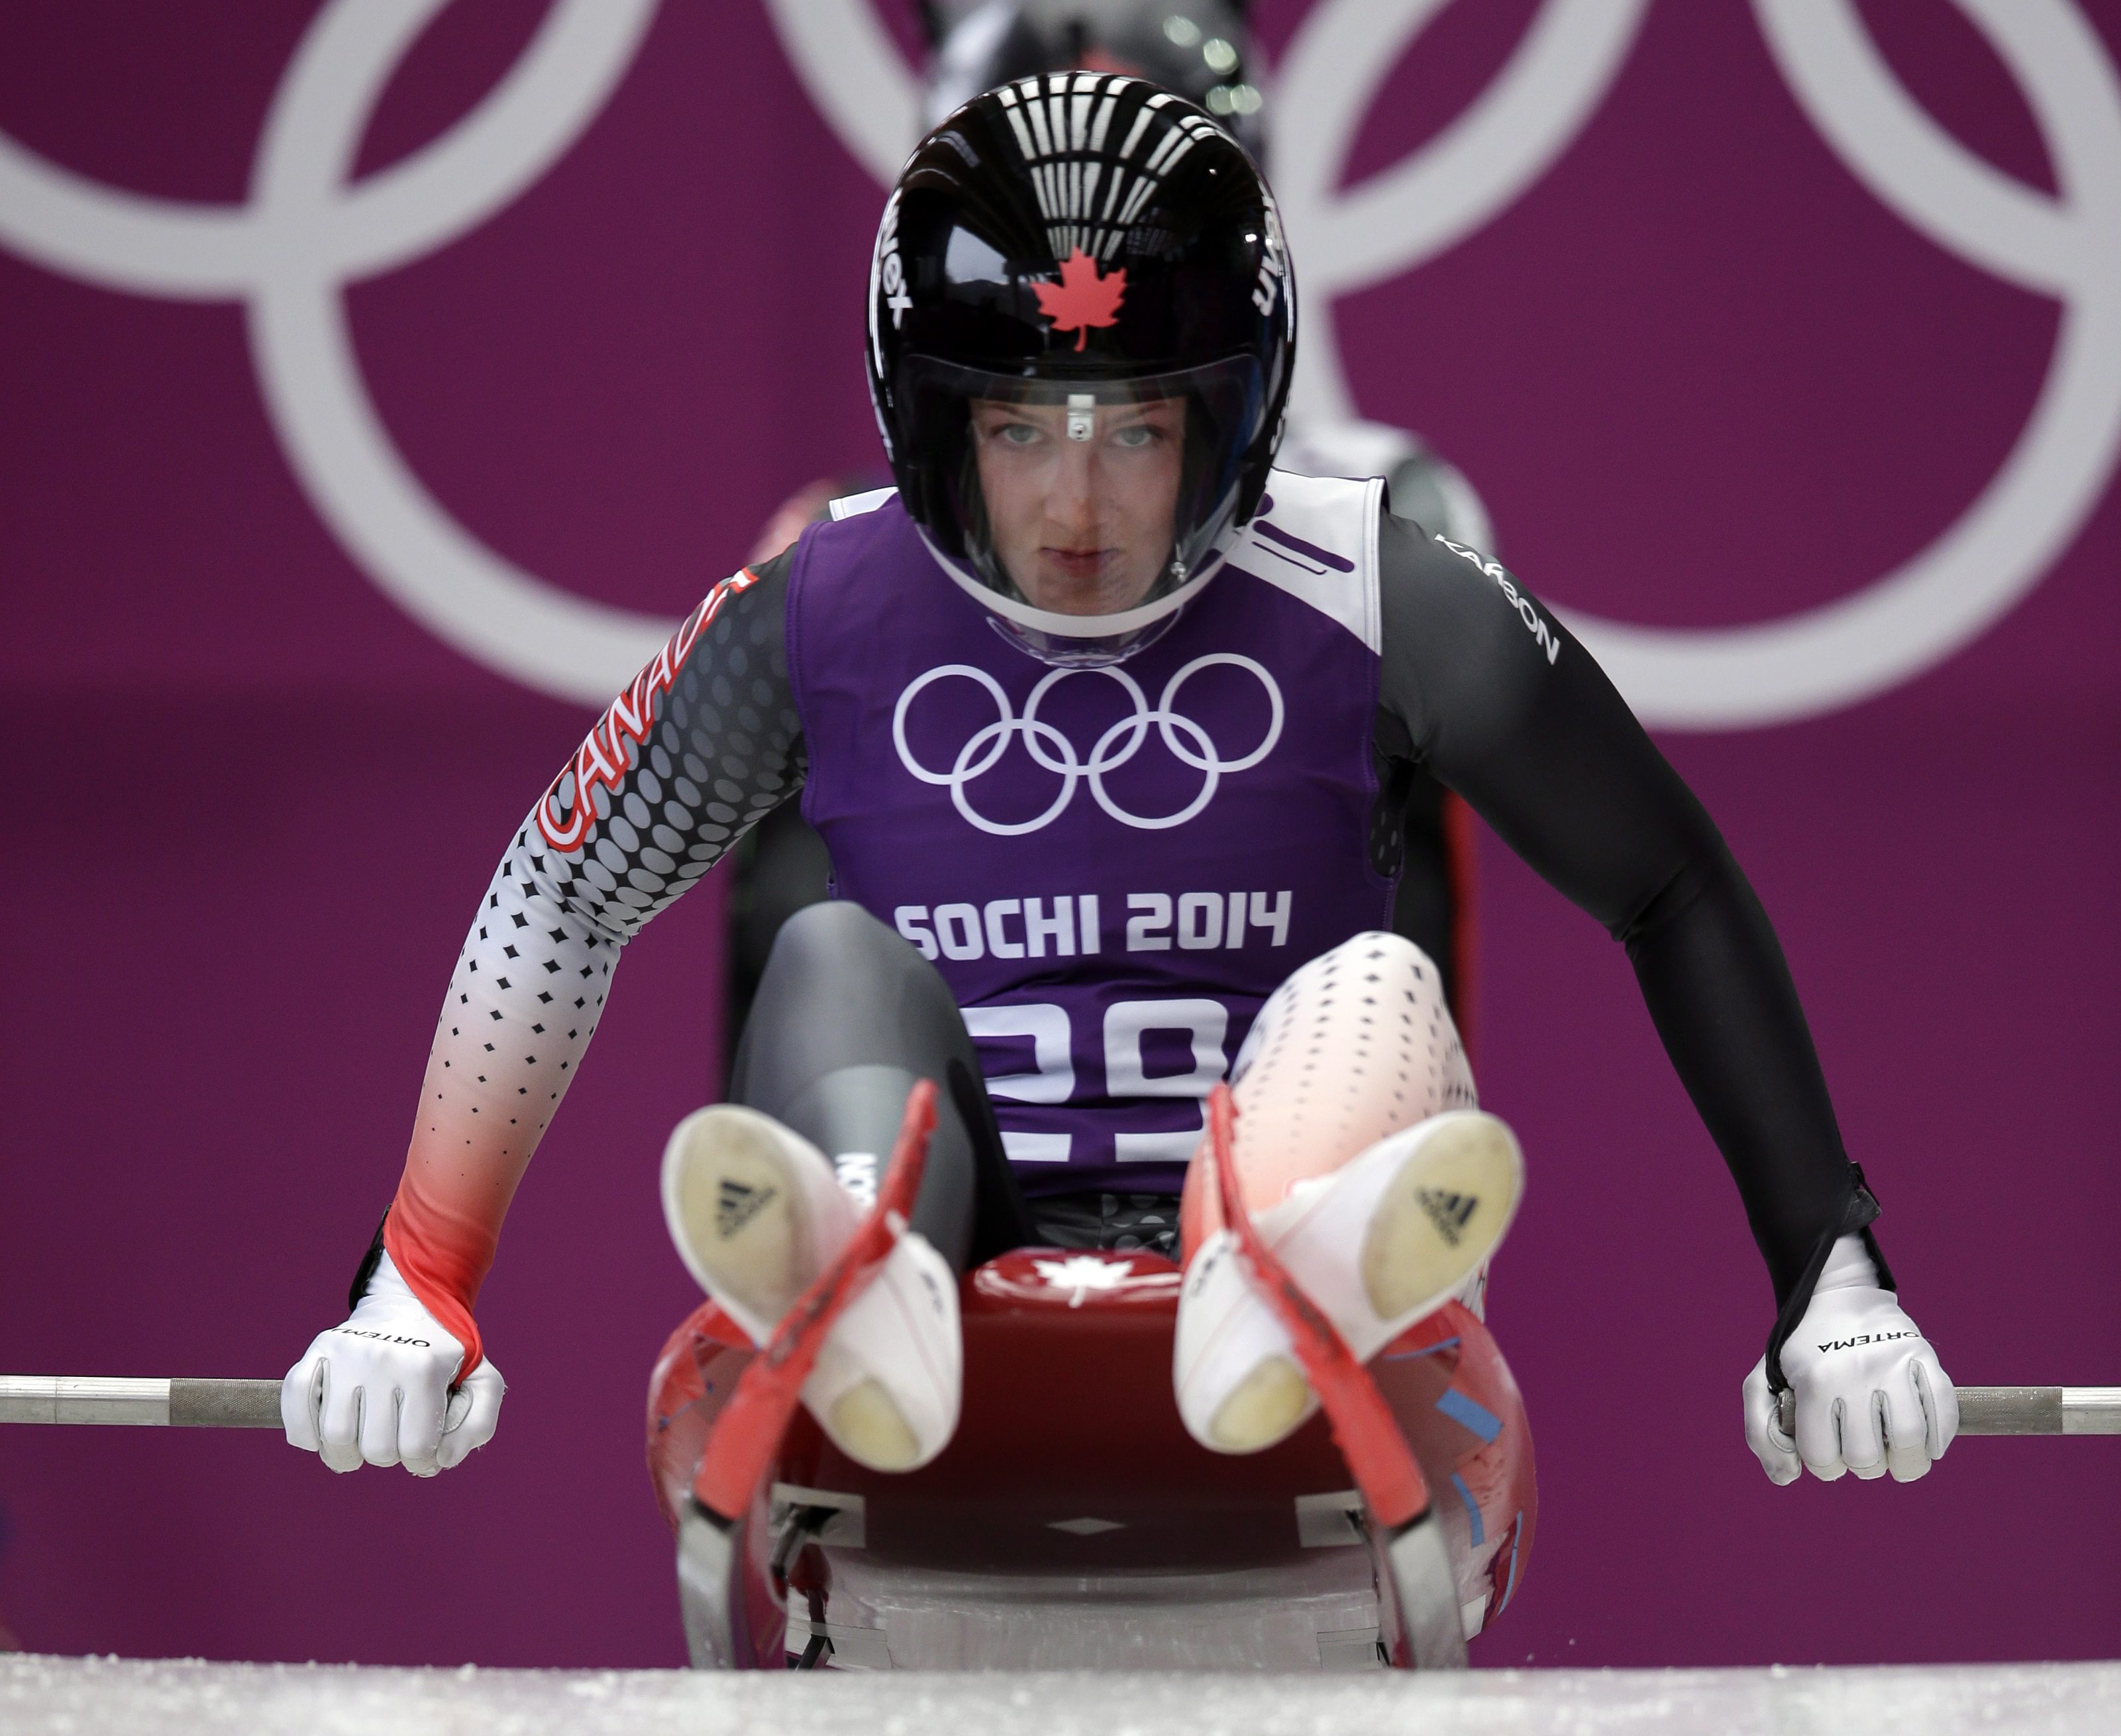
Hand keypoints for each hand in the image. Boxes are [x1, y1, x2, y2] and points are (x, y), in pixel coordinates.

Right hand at [281, 1250, 503, 1474]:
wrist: (414, 1304)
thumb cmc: (446, 1354)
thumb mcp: (482, 1382)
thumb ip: (477, 1426)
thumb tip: (440, 1461)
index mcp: (423, 1368)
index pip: (415, 1448)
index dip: (421, 1461)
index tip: (423, 1449)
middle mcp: (381, 1359)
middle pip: (374, 1448)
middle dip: (387, 1456)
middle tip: (393, 1439)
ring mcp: (345, 1354)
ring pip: (334, 1437)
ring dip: (347, 1454)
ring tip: (361, 1442)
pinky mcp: (317, 1351)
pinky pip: (295, 1405)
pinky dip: (305, 1433)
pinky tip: (324, 1434)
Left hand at [1743, 1236, 1954, 1483]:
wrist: (1834, 1296)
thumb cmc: (1800, 1352)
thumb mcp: (1763, 1383)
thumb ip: (1761, 1434)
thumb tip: (1787, 1477)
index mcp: (1814, 1382)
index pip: (1823, 1457)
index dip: (1826, 1467)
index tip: (1829, 1453)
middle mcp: (1855, 1373)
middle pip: (1868, 1457)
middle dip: (1864, 1467)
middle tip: (1863, 1451)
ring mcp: (1893, 1364)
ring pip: (1910, 1442)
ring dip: (1907, 1464)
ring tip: (1898, 1457)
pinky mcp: (1923, 1356)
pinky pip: (1943, 1412)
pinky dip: (1939, 1438)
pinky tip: (1926, 1443)